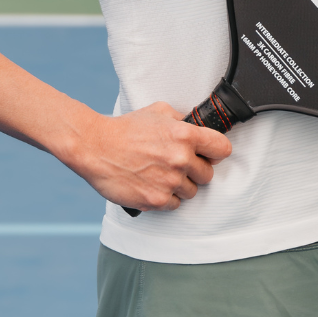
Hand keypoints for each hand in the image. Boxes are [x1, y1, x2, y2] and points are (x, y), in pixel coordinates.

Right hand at [58, 102, 232, 211]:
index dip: (215, 152)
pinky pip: (175, 205)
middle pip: (208, 174)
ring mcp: (169, 182)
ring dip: (180, 186)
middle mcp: (181, 159)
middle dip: (195, 171)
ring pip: (192, 192)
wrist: (94, 147)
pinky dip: (166, 198)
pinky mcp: (156, 200)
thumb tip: (198, 126)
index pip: (223, 149)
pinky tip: (152, 185)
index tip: (208, 154)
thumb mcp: (158, 111)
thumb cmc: (124, 129)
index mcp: (185, 135)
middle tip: (176, 165)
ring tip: (160, 174)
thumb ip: (182, 120)